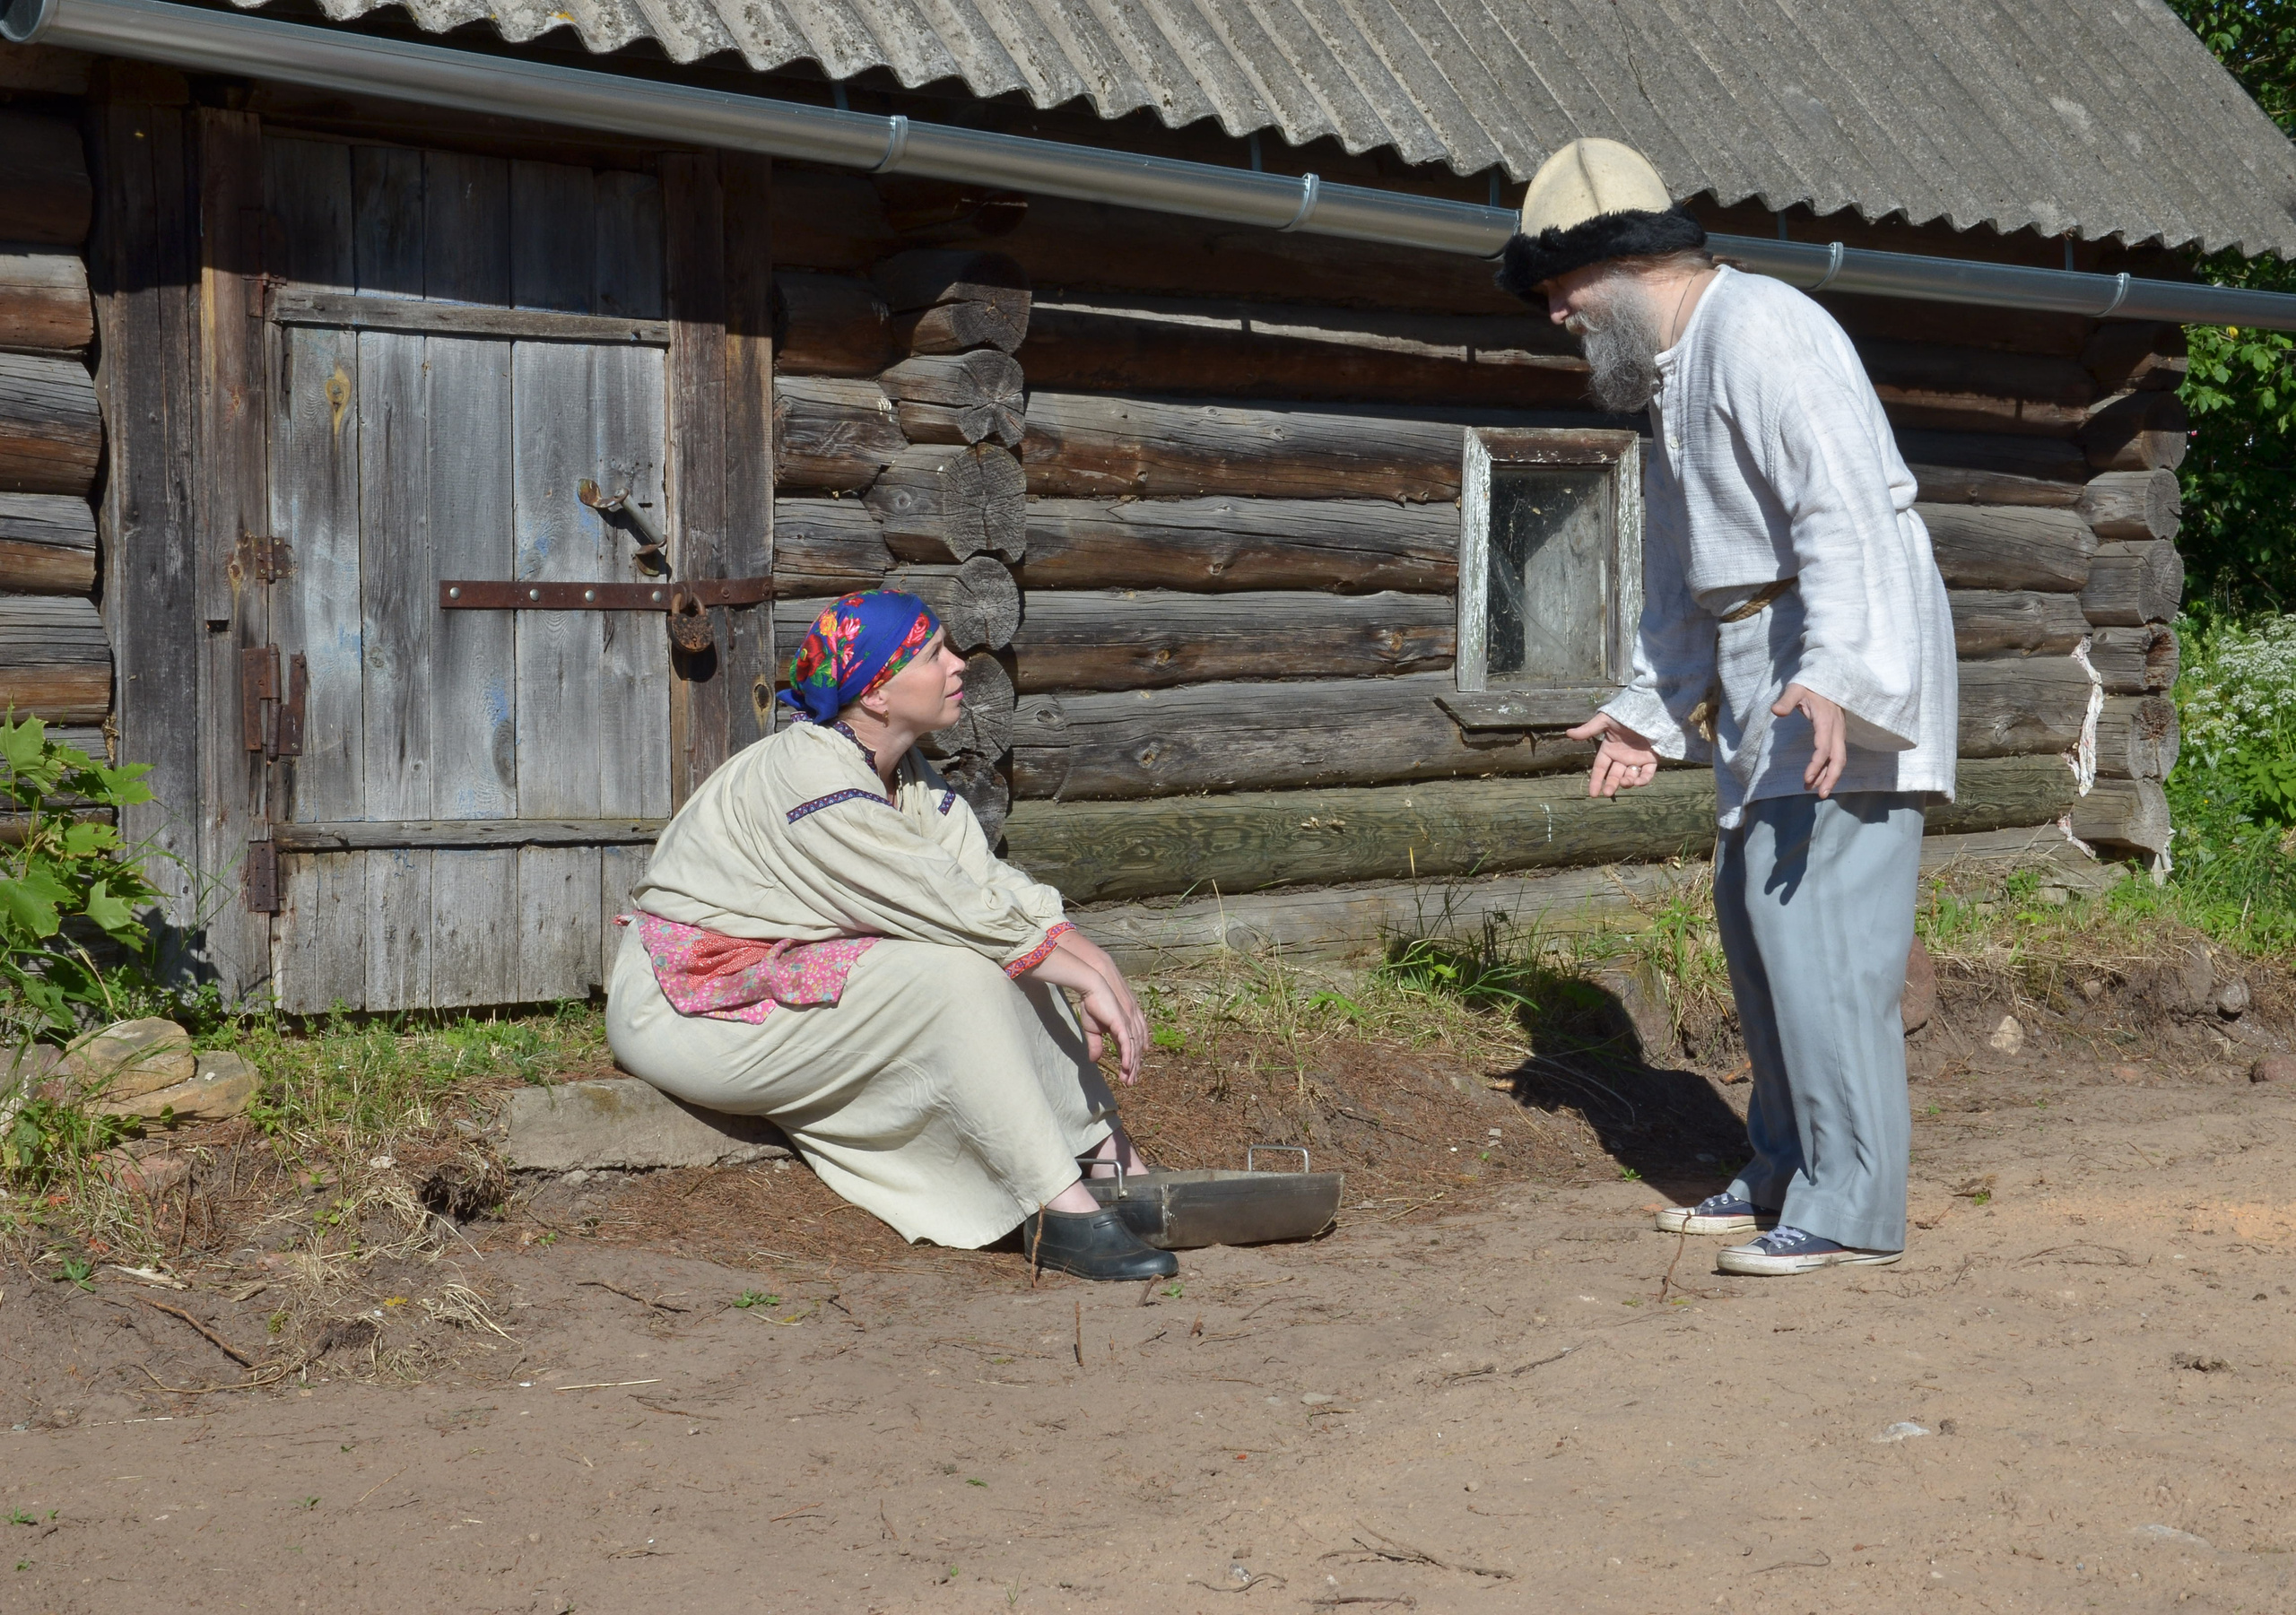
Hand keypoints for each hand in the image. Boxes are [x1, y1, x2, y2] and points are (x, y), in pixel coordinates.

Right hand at [1024, 938, 1144, 1084]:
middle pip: (1135, 1051)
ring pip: (1133, 1049)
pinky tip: (1127, 1067)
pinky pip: (1127, 1042)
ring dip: (1132, 1066)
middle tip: (1130, 1083)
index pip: (1129, 1049)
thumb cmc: (1092, 1004)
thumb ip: (1096, 1045)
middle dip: (1134, 1069)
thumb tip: (1095, 1061)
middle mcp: (1130, 1027)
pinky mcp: (1123, 1023)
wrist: (1092, 987)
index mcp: (1123, 1028)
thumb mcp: (1092, 1030)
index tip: (1126, 1077)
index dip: (1129, 1063)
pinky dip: (1128, 1055)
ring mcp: (1128, 1024)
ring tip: (1129, 1080)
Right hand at [1564, 712, 1659, 797]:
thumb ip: (1588, 730)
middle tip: (1607, 793)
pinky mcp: (1651, 759)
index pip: (1600, 768)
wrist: (1647, 709)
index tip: (1592, 793)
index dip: (1596, 780)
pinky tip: (1638, 782)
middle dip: (1611, 785)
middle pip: (1614, 776)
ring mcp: (1636, 759)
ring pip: (1630, 776)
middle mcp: (1622, 757)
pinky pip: (1647, 773)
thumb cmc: (1624, 714)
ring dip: (1626, 782)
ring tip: (1624, 782)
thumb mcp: (1604, 721)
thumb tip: (1568, 733)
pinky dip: (1643, 780)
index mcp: (1610, 749)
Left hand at [1771, 683, 1845, 797]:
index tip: (1806, 779)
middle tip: (1819, 795)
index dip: (1816, 765)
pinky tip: (1820, 777)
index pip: (1824, 748)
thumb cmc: (1810, 684)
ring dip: (1830, 776)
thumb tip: (1776, 711)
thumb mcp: (1796, 689)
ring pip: (1839, 759)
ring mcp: (1838, 732)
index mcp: (1826, 720)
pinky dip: (1830, 768)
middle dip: (1830, 778)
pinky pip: (1837, 754)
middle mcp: (1836, 729)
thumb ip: (1786, 700)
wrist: (1828, 677)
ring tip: (1817, 792)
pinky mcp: (1837, 734)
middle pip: (1838, 758)